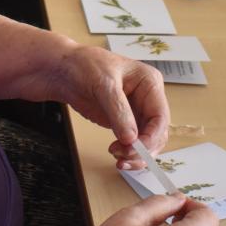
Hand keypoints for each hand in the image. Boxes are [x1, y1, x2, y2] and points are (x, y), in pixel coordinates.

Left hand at [47, 44, 168, 162]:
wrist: (64, 70)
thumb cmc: (85, 66)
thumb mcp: (104, 85)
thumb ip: (118, 111)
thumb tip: (131, 138)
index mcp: (149, 82)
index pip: (160, 115)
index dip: (152, 136)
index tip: (136, 148)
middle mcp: (147, 99)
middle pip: (157, 132)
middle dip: (143, 149)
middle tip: (123, 156)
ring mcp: (137, 112)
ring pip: (148, 142)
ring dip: (136, 155)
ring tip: (118, 160)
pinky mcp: (124, 122)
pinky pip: (134, 143)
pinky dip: (128, 154)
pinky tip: (117, 157)